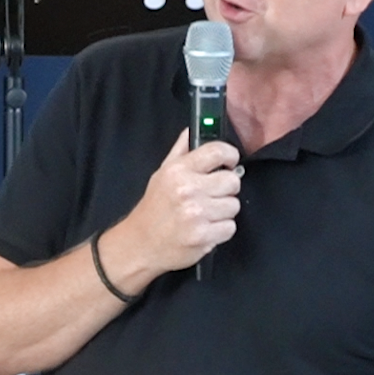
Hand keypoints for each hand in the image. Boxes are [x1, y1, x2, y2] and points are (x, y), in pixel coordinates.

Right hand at [121, 129, 240, 272]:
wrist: (139, 244)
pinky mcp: (203, 236)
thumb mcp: (161, 174)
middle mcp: (187, 190)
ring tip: (206, 214)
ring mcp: (196, 214)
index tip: (229, 162)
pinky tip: (206, 229)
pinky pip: (230, 227)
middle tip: (213, 195)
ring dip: (223, 211)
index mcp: (178, 171)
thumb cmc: (153, 210)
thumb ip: (180, 151)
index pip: (217, 151)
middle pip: (232, 181)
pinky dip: (221, 230)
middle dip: (226, 189)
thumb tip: (192, 130)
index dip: (230, 155)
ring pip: (233, 205)